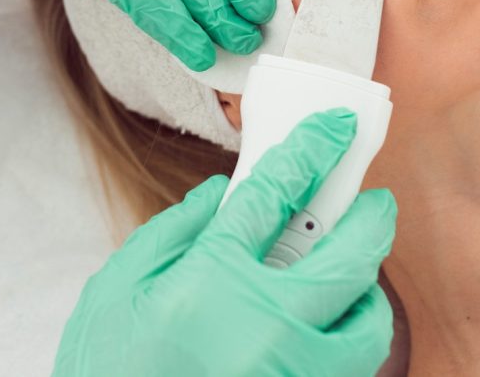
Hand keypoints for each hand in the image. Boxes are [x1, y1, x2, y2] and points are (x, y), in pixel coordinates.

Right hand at [52, 110, 396, 376]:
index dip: (310, 150)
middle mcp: (261, 328)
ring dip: (368, 289)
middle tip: (374, 199)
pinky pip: (348, 369)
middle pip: (345, 258)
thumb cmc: (105, 368)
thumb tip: (218, 193)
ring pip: (364, 326)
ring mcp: (288, 374)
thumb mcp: (118, 288)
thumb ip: (171, 233)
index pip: (273, 195)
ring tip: (353, 271)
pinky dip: (349, 337)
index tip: (332, 127)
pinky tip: (329, 321)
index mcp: (210, 282)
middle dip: (370, 218)